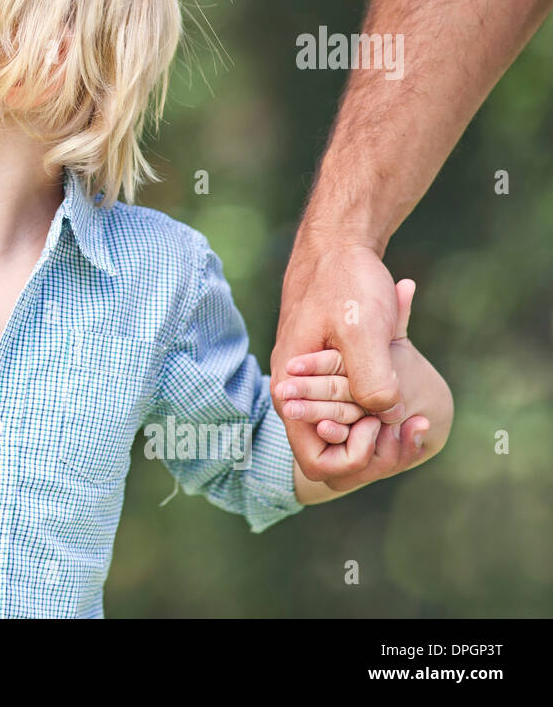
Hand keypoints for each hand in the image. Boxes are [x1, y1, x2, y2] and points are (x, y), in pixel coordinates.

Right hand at [278, 279, 435, 491]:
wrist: (338, 244)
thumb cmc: (345, 283)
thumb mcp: (361, 330)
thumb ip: (370, 379)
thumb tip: (387, 417)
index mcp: (292, 390)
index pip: (318, 462)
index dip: (354, 459)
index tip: (382, 428)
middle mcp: (296, 392)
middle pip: (334, 450)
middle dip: (375, 449)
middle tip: (411, 425)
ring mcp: (314, 381)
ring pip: (347, 428)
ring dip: (381, 427)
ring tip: (414, 414)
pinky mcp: (331, 370)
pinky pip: (355, 405)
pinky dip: (382, 405)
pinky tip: (405, 390)